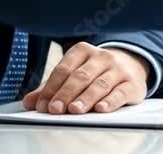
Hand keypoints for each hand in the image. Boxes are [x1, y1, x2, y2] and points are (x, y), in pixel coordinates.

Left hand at [22, 42, 149, 114]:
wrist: (132, 65)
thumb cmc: (96, 72)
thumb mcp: (74, 74)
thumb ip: (51, 88)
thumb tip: (29, 102)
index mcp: (83, 51)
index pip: (64, 69)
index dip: (52, 88)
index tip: (43, 105)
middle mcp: (103, 57)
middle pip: (81, 76)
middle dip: (66, 94)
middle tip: (55, 109)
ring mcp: (119, 69)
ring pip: (100, 84)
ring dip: (86, 98)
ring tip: (74, 111)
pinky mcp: (132, 83)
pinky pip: (121, 92)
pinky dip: (110, 101)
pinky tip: (101, 108)